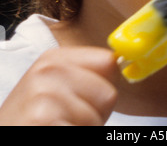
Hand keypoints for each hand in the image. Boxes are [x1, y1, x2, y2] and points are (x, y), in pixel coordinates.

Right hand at [0, 47, 118, 125]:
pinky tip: (53, 133)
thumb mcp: (52, 87)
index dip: (104, 86)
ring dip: (83, 130)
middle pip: (108, 94)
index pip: (108, 62)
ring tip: (58, 127)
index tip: (90, 98)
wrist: (5, 134)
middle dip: (95, 114)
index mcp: (55, 58)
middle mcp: (49, 71)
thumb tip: (125, 63)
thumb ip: (86, 75)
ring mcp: (45, 96)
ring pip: (97, 119)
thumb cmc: (32, 120)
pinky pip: (84, 133)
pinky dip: (74, 138)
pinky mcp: (42, 120)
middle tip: (67, 120)